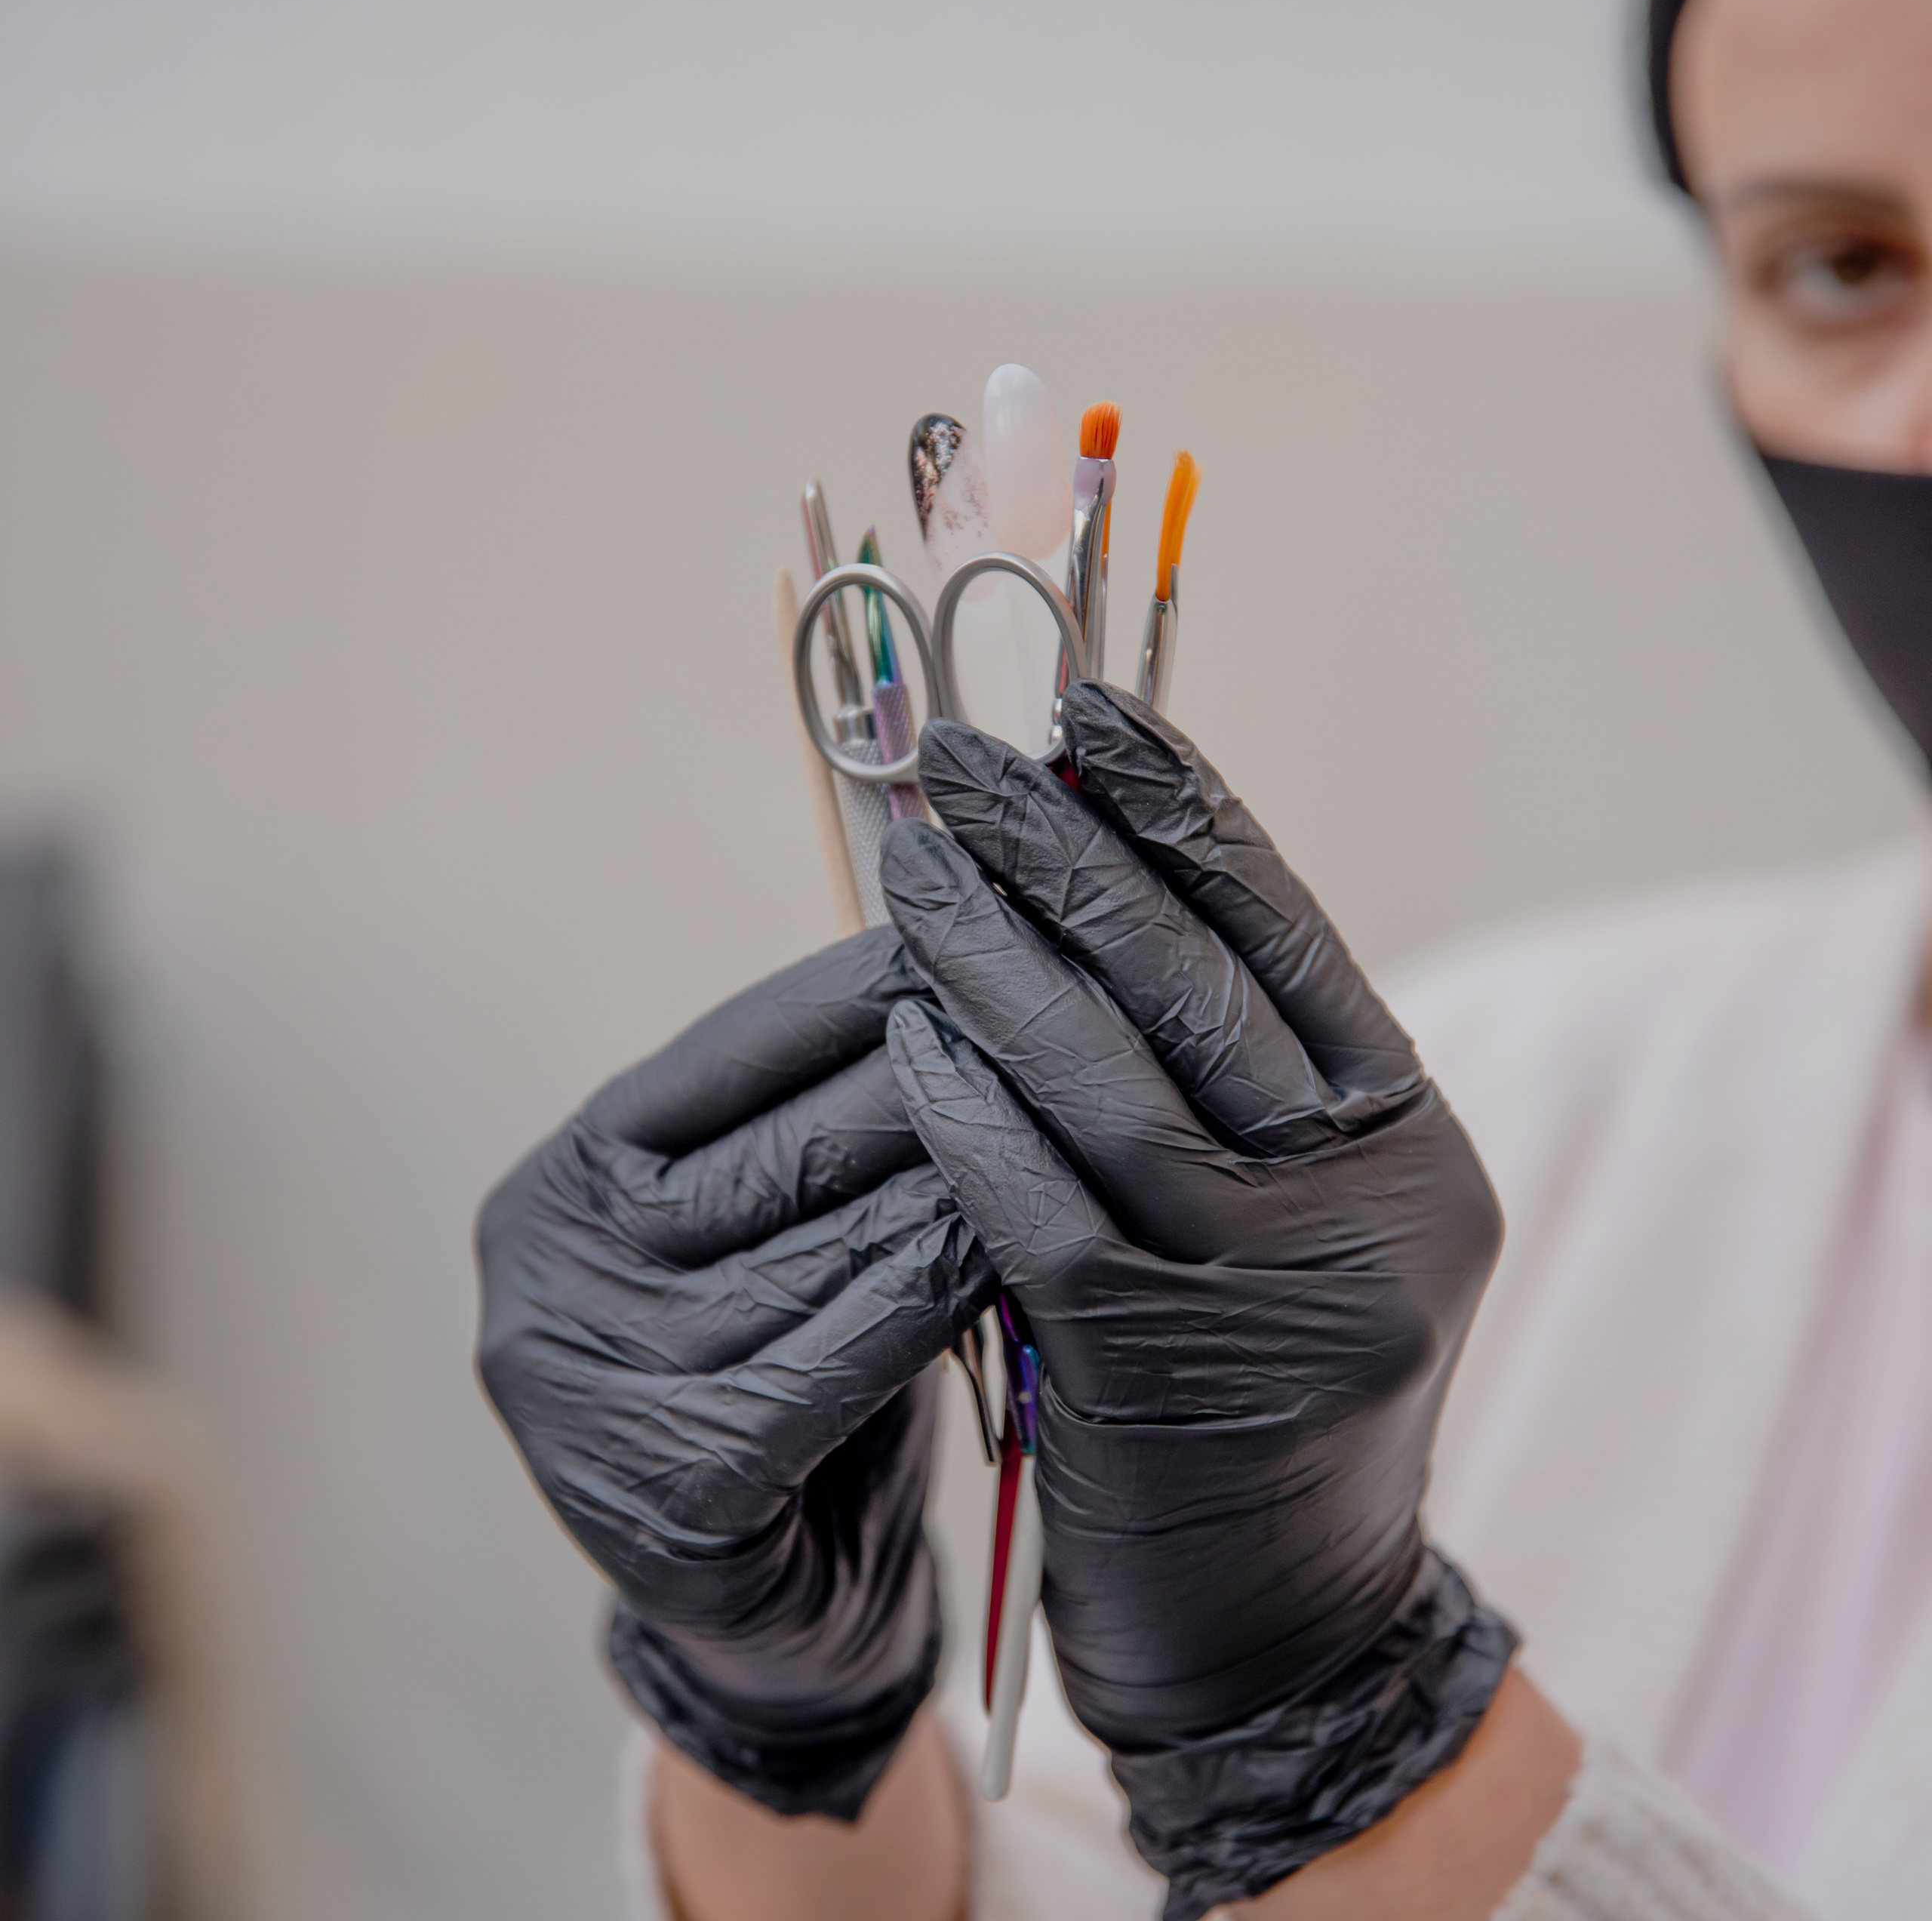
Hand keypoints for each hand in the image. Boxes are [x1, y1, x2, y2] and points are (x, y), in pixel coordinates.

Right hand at [475, 929, 994, 1818]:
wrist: (781, 1606)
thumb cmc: (794, 1368)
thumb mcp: (779, 1226)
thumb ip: (818, 1118)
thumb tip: (945, 955)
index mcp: (562, 1184)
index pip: (723, 1052)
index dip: (857, 987)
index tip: (977, 921)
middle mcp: (546, 1277)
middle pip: (777, 1147)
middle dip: (930, 1071)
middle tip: (1056, 1007)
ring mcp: (588, 1390)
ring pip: (821, 1247)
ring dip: (958, 1173)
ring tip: (1067, 1109)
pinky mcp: (667, 1488)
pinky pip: (841, 1357)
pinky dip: (938, 1291)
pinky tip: (1023, 1241)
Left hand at [880, 686, 1516, 1920]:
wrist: (1278, 1637)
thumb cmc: (1250, 1397)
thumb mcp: (1281, 1221)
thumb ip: (1224, 1078)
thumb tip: (1093, 877)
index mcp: (1416, 1145)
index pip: (1292, 935)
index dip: (1187, 810)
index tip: (1093, 710)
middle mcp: (1381, 1206)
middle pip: (1201, 985)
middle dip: (1073, 852)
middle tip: (967, 760)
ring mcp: (1285, 1292)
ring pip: (1114, 1079)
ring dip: (997, 956)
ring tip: (915, 863)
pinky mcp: (1167, 1370)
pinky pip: (1038, 1200)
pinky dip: (964, 1103)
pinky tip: (903, 1027)